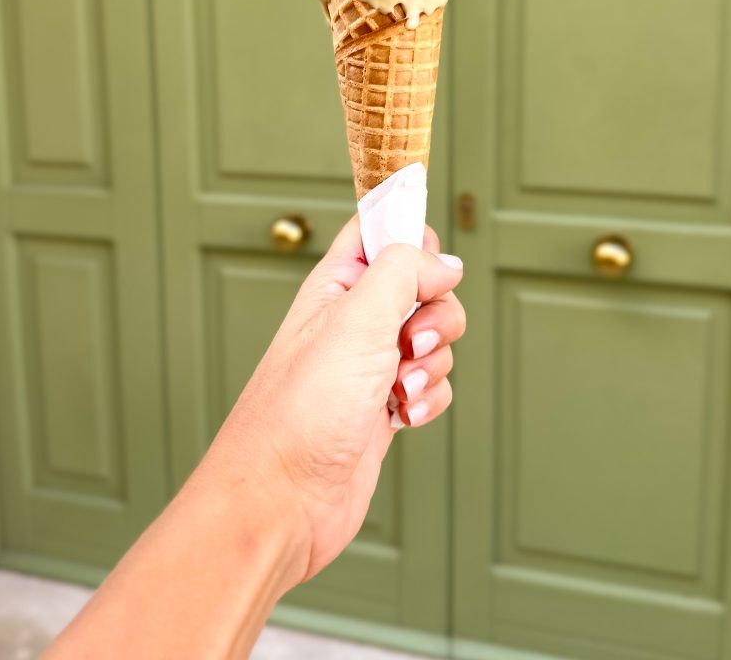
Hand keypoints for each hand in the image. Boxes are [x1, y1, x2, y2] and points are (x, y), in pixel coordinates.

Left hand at [205, 215, 465, 582]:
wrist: (283, 499)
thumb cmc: (301, 411)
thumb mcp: (358, 319)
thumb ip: (406, 272)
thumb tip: (447, 262)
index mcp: (337, 284)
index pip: (380, 229)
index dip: (411, 235)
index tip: (426, 260)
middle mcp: (355, 319)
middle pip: (425, 285)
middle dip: (435, 314)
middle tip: (407, 341)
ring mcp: (371, 363)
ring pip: (435, 338)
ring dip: (432, 364)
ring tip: (398, 388)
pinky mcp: (385, 405)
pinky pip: (432, 383)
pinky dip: (428, 399)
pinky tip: (402, 417)